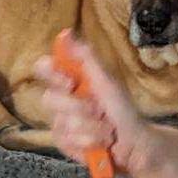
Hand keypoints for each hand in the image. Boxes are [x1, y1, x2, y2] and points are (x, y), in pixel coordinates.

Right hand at [33, 30, 157, 177]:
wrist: (133, 143)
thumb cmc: (122, 109)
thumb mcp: (107, 81)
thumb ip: (86, 58)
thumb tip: (66, 33)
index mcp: (70, 80)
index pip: (44, 68)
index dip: (52, 74)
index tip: (69, 82)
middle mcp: (61, 100)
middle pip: (48, 99)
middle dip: (79, 107)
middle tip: (99, 110)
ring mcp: (60, 123)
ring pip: (63, 122)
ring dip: (92, 127)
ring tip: (107, 129)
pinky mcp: (63, 143)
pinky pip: (68, 140)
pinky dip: (90, 141)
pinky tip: (99, 142)